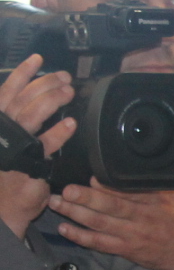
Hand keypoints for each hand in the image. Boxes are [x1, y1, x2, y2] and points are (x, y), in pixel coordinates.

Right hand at [0, 55, 75, 239]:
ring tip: (68, 92)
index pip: (6, 93)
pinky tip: (70, 123)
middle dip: (45, 84)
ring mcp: (12, 149)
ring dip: (52, 100)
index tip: (38, 60)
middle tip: (64, 78)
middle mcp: (0, 133)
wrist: (0, 209)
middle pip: (22, 99)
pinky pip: (44, 145)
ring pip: (31, 115)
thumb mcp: (6, 143)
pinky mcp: (27, 166)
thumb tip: (38, 98)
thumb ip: (18, 121)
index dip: (22, 75)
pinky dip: (58, 132)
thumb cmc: (6, 174)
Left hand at [47, 182, 173, 269]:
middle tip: (65, 190)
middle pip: (109, 207)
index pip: (127, 191)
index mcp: (155, 202)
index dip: (106, 185)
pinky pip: (99, 243)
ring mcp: (132, 235)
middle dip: (85, 198)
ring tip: (57, 204)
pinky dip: (81, 237)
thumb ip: (161, 182)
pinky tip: (65, 229)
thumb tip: (139, 167)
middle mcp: (141, 218)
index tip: (89, 177)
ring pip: (99, 224)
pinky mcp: (126, 249)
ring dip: (75, 214)